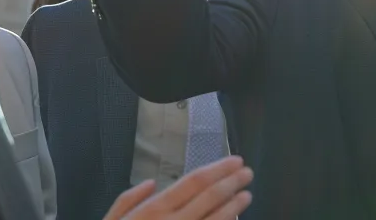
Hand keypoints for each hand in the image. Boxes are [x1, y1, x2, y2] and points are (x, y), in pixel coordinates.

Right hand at [102, 155, 251, 219]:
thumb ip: (127, 200)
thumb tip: (149, 183)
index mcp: (154, 210)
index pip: (194, 182)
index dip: (218, 170)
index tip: (235, 162)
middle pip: (211, 197)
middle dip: (233, 182)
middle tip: (248, 173)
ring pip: (218, 219)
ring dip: (235, 206)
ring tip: (247, 195)